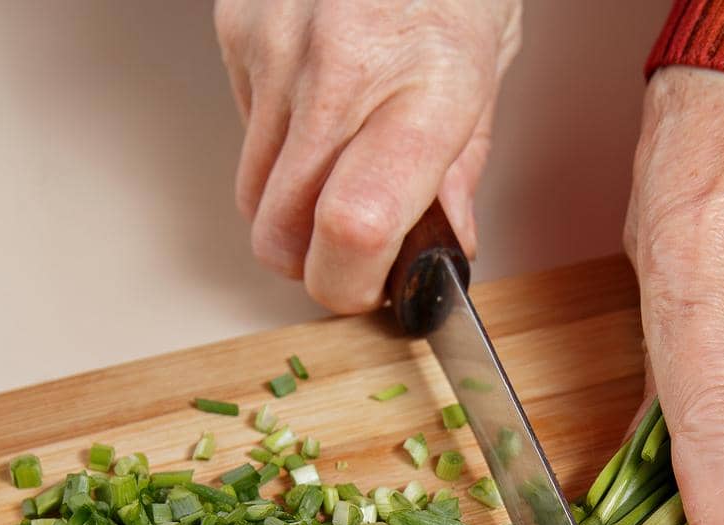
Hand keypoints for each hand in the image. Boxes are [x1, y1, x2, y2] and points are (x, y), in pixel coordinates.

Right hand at [214, 0, 520, 310]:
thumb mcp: (487, 69)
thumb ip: (460, 169)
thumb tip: (444, 246)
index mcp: (423, 91)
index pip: (356, 227)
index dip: (350, 286)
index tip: (371, 291)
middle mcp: (339, 75)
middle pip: (282, 234)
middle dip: (314, 266)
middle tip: (356, 253)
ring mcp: (275, 52)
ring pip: (253, 195)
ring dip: (293, 211)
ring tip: (342, 170)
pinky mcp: (236, 33)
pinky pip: (243, 131)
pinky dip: (277, 145)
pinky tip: (319, 105)